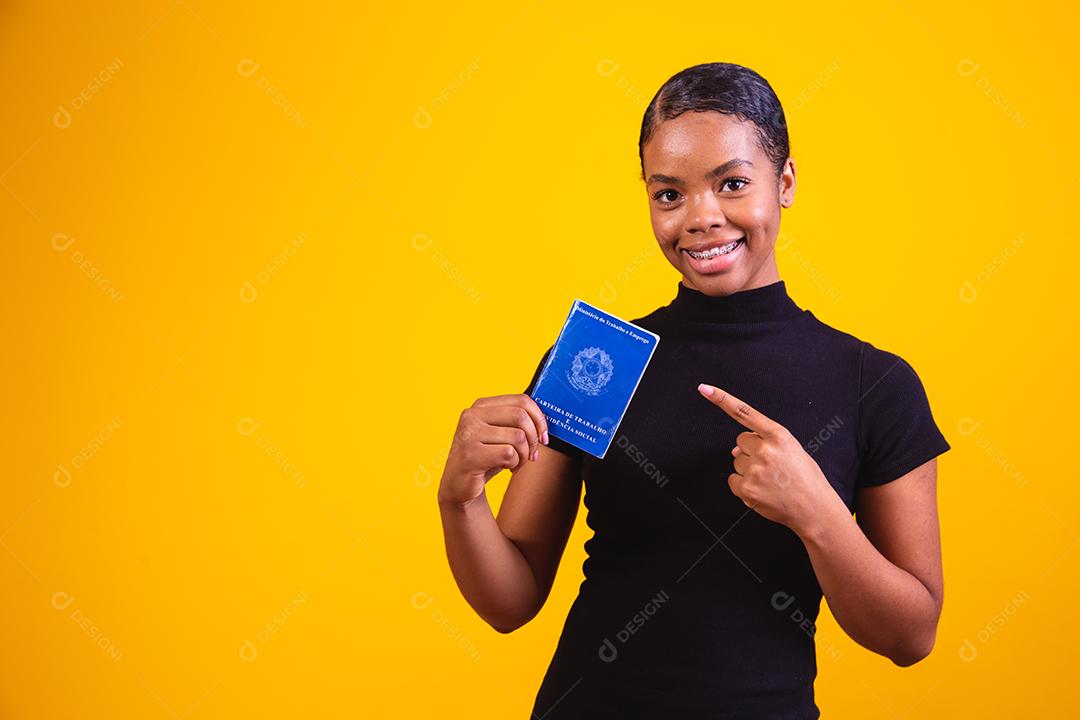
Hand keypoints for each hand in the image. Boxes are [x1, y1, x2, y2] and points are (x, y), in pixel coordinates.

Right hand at [438, 394, 549, 505]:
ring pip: (518, 436)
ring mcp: (469, 434)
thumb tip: (545, 424)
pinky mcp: (470, 455)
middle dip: (533, 439)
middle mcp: (472, 415)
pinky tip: (506, 468)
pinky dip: (514, 464)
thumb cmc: (485, 457)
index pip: (521, 400)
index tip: (543, 437)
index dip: (539, 418)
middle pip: (521, 416)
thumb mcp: (500, 434)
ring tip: (516, 464)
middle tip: (531, 454)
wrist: (459, 484)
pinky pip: (509, 454)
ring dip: (523, 455)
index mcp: (481, 405)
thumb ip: (517, 423)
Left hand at [697, 383, 832, 534]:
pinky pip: (733, 480)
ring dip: (748, 470)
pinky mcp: (747, 489)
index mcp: (779, 435)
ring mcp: (755, 470)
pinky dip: (743, 486)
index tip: (704, 389)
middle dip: (751, 451)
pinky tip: (762, 490)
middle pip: (740, 442)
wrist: (814, 509)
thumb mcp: (792, 450)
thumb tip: (734, 450)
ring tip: (770, 480)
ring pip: (737, 462)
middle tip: (771, 466)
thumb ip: (764, 442)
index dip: (721, 399)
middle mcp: (765, 450)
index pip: (744, 413)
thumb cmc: (805, 478)